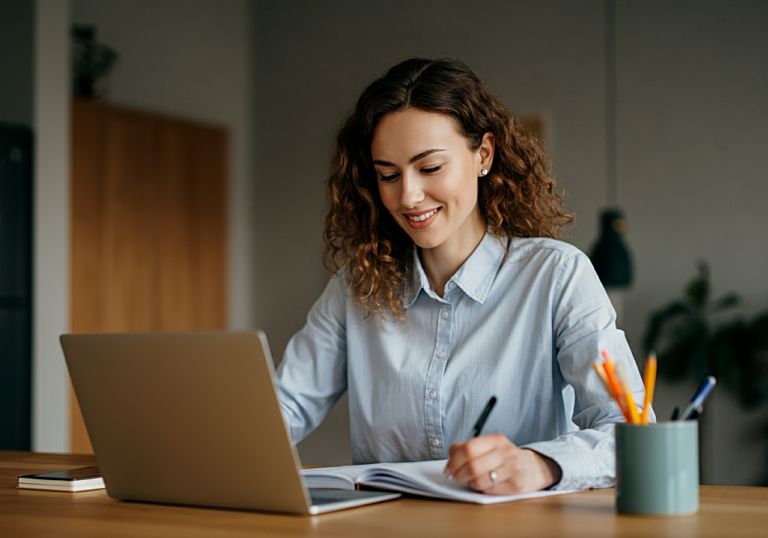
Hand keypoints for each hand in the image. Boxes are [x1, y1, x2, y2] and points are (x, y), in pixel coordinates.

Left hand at [443, 433, 561, 493]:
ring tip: (471, 480)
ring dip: (469, 483)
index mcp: (496, 439)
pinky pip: (489, 491)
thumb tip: (451, 455)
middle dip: (458, 474)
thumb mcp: (488, 446)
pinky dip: (482, 489)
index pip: (468, 449)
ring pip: (479, 481)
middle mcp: (506, 452)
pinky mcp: (516, 485)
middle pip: (472, 466)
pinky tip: (485, 485)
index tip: (447, 469)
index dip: (454, 461)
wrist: (533, 468)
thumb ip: (468, 447)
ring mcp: (513, 469)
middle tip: (455, 477)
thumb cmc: (503, 457)